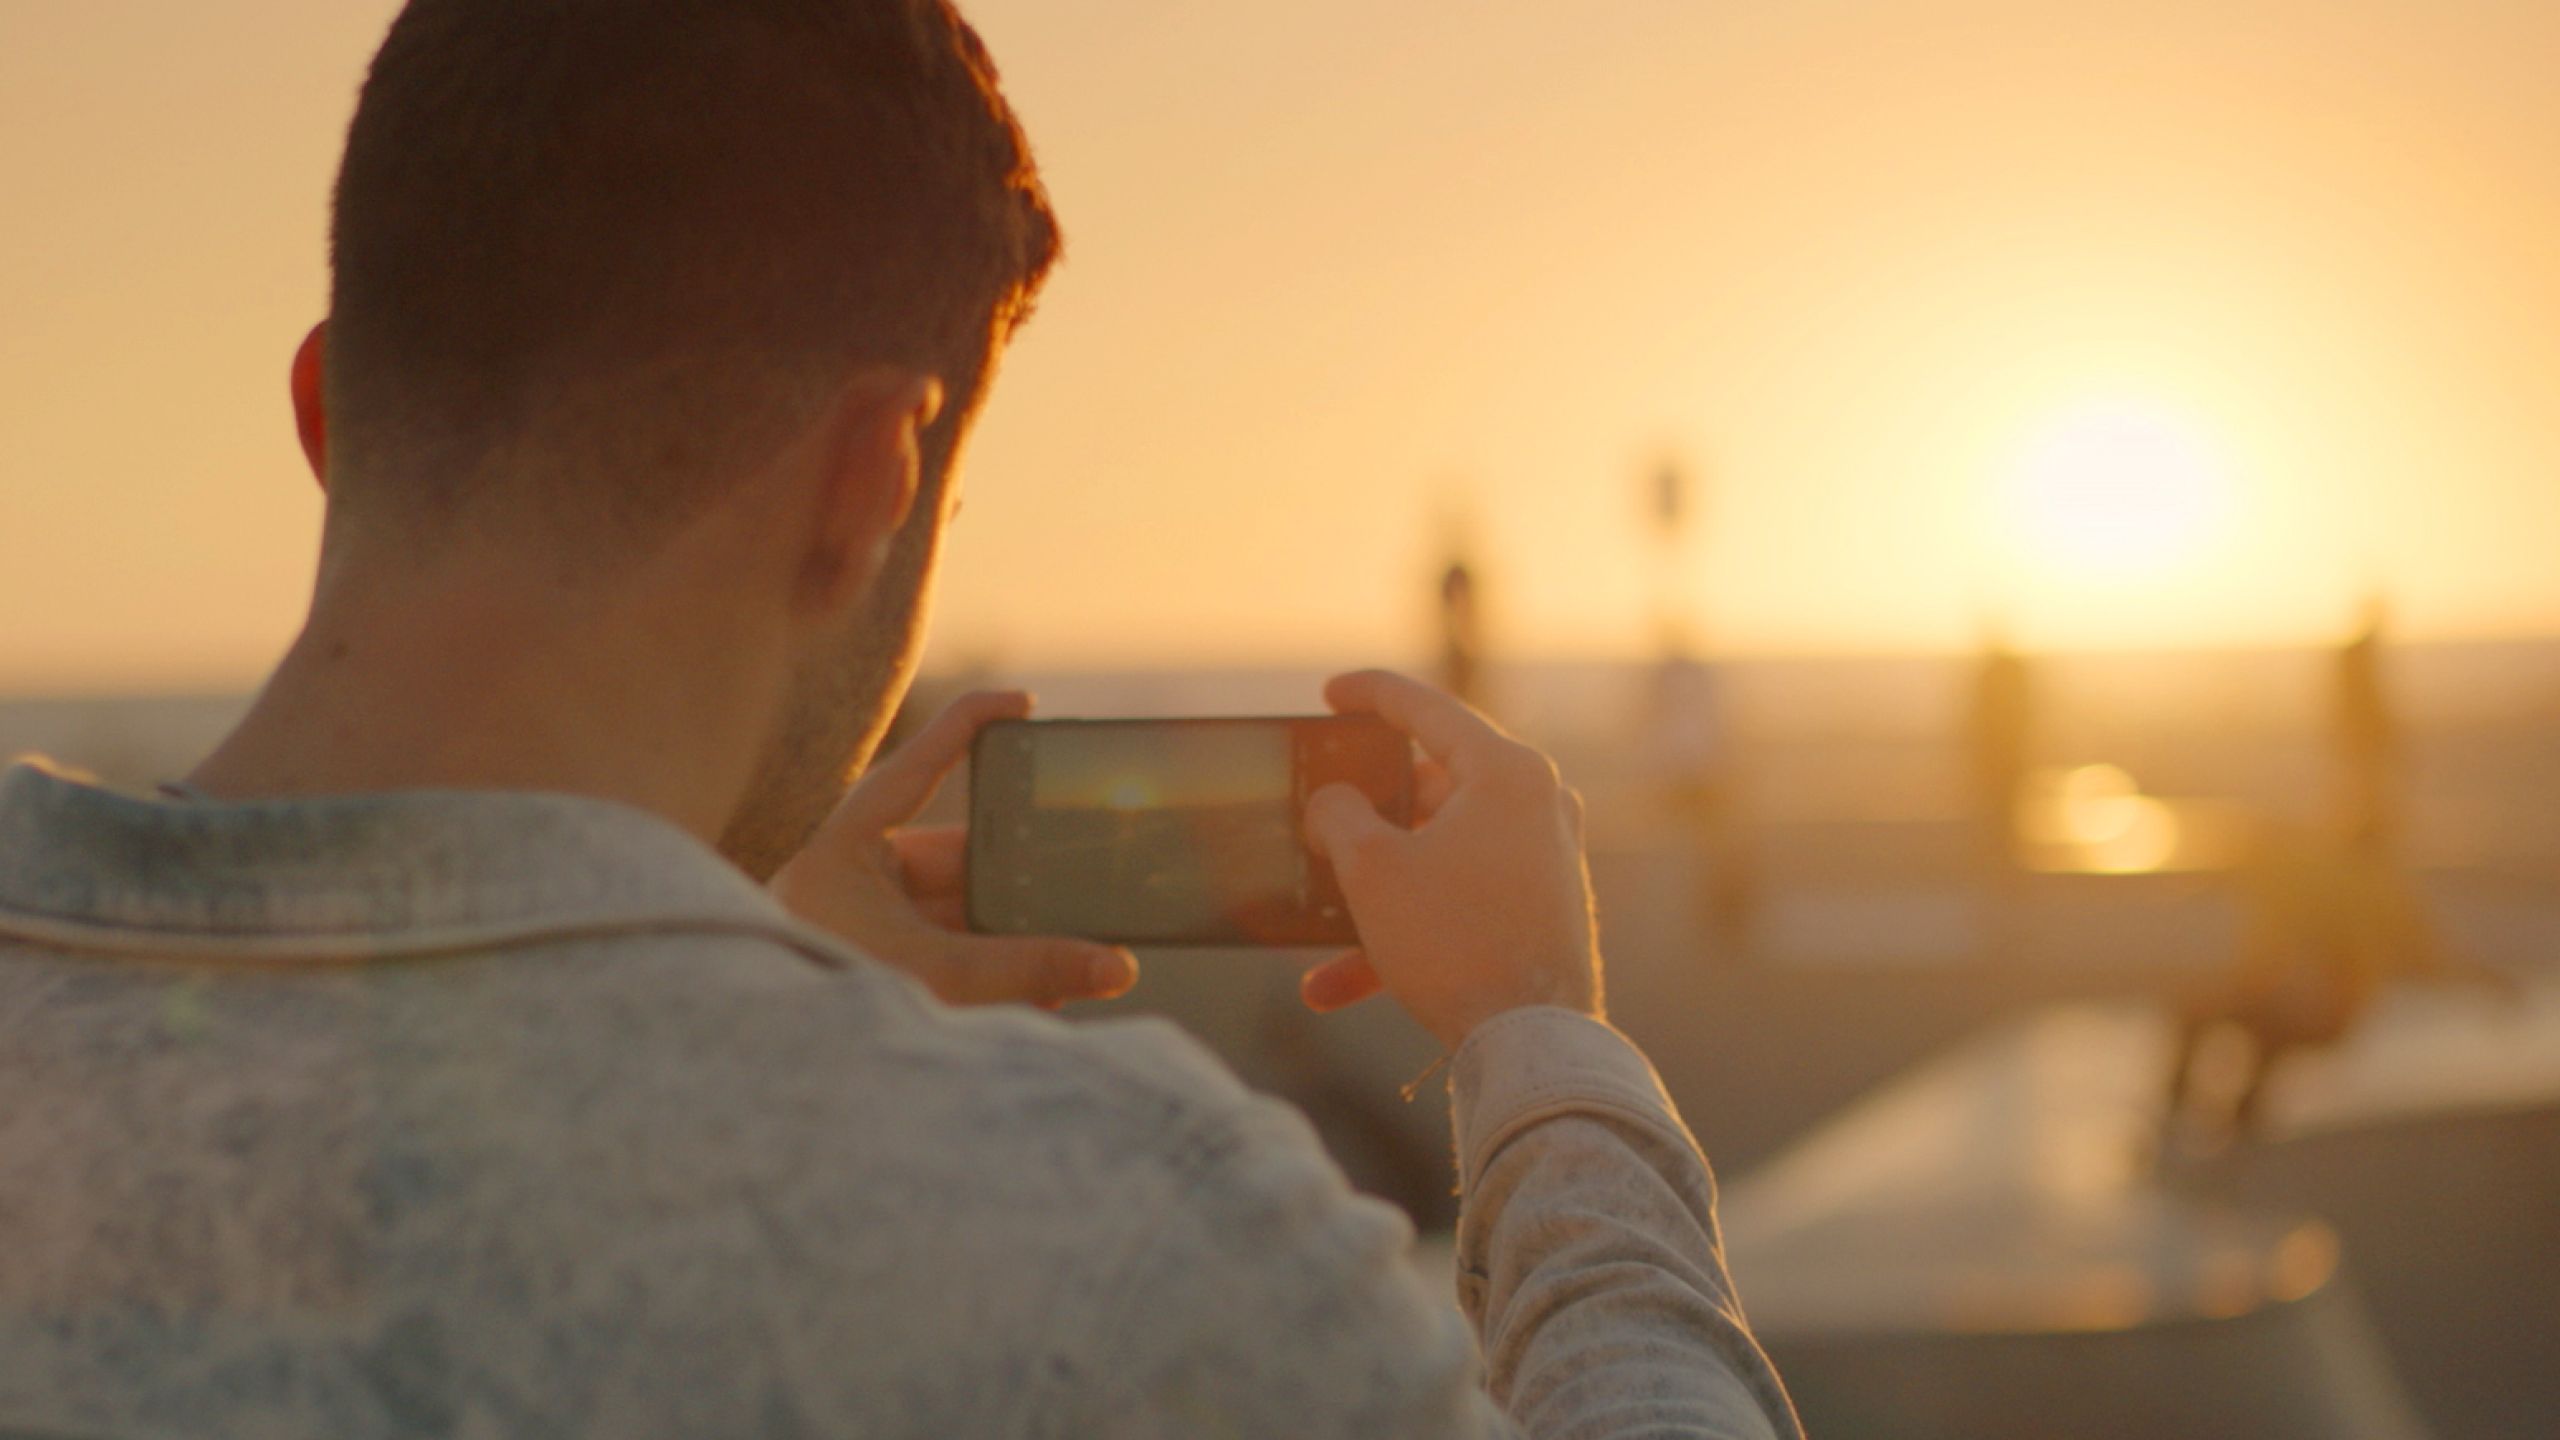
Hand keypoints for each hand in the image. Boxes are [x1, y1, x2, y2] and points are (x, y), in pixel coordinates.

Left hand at [772, 690, 1139, 1008]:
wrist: (770, 1076)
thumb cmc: (831, 1010)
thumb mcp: (940, 979)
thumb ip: (1031, 969)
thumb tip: (1118, 966)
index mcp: (842, 853)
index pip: (915, 770)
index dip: (966, 728)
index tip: (1021, 704)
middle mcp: (849, 884)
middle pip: (954, 860)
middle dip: (1019, 879)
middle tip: (1079, 875)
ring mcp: (859, 931)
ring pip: (955, 916)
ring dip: (1012, 937)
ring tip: (1075, 951)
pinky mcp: (875, 975)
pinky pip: (944, 959)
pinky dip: (991, 973)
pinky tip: (1044, 995)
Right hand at [1298, 670, 1601, 1048]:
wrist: (1532, 1044)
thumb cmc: (1456, 943)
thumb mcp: (1373, 868)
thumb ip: (1340, 813)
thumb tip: (1337, 801)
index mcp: (1507, 771)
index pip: (1426, 708)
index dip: (1368, 693)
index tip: (1329, 693)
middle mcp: (1537, 804)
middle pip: (1432, 784)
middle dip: (1367, 813)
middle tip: (1323, 816)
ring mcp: (1545, 857)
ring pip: (1437, 854)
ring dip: (1374, 892)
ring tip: (1316, 924)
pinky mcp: (1542, 908)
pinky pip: (1459, 900)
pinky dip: (1406, 930)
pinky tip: (1339, 987)